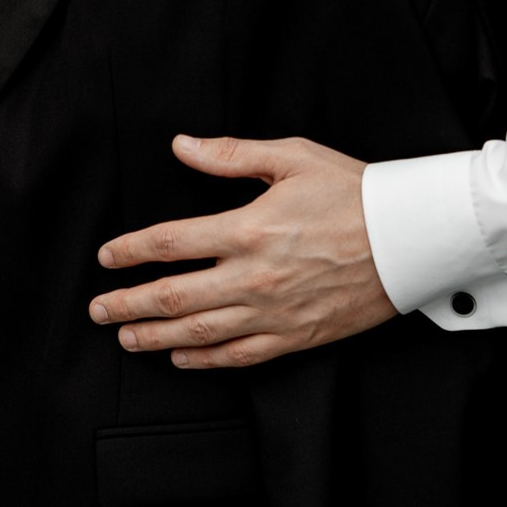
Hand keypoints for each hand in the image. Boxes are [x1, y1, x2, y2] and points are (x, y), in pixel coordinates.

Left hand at [88, 134, 395, 367]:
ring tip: (126, 336)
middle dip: (129, 303)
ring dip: (155, 336)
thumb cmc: (352, 191)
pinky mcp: (296, 336)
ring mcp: (274, 312)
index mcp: (248, 228)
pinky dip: (205, 359)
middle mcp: (254, 276)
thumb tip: (183, 146)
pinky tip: (182, 357)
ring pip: (200, 333)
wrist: (408, 237)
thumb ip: (230, 155)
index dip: (131, 251)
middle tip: (98, 309)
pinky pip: (240, 355)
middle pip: (174, 296)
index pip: (171, 243)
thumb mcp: (291, 157)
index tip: (107, 257)